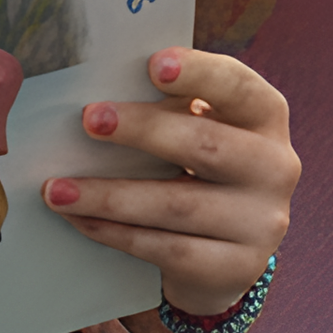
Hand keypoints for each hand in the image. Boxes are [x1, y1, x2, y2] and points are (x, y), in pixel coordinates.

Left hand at [43, 45, 296, 326]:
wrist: (225, 251)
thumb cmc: (199, 171)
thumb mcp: (199, 132)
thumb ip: (169, 110)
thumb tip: (98, 105)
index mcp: (265, 118)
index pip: (239, 87)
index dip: (199, 73)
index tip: (153, 65)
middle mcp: (275, 167)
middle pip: (206, 145)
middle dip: (143, 130)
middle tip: (88, 120)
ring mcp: (261, 222)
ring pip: (178, 205)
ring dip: (109, 195)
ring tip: (57, 189)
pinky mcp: (238, 267)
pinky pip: (168, 249)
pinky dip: (115, 233)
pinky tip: (79, 219)